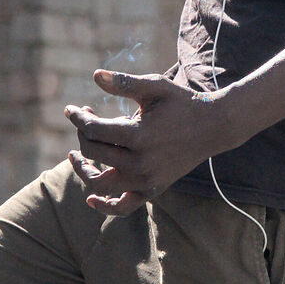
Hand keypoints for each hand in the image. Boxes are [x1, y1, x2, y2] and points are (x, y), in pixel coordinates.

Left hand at [64, 70, 228, 216]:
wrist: (213, 127)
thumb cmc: (181, 103)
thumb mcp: (155, 86)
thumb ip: (125, 83)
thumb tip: (95, 76)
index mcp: (139, 135)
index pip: (93, 130)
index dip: (78, 118)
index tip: (71, 109)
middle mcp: (140, 163)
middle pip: (93, 152)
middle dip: (83, 134)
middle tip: (85, 120)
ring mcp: (146, 180)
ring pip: (100, 184)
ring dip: (83, 170)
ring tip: (75, 155)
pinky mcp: (152, 190)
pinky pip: (123, 208)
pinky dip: (105, 207)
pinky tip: (90, 199)